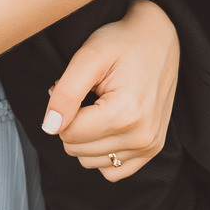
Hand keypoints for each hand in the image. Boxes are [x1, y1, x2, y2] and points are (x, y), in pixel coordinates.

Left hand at [42, 0, 179, 181]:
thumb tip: (50, 128)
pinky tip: (109, 124)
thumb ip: (66, 93)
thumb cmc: (122, 43)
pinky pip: (111, 171)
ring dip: (87, 136)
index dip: (64, 107)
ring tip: (102, 105)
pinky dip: (102, 151)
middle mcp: (141, 137)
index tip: (79, 85)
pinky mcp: (152, 150)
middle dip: (75, 121)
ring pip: (89, 162)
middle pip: (76, 149)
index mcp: (126, 114)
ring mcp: (149, 147)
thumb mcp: (89, 56)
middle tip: (91, 93)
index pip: (68, 133)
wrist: (160, 38)